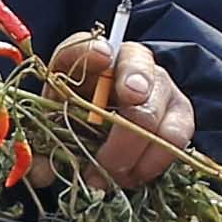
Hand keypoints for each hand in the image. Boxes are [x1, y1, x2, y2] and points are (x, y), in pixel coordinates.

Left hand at [43, 29, 197, 191]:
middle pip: (136, 80)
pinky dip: (153, 162)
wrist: (110, 123)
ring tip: (115, 176)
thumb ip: (43, 145)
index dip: (94, 52)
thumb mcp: (54, 126)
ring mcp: (161, 85)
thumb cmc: (77, 118)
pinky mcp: (180, 114)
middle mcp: (130, 62)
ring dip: (135, 151)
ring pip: (158, 113)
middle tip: (103, 163)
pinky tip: (134, 176)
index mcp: (90, 57)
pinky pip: (177, 138)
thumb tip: (41, 172)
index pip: (90, 45)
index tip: (101, 60)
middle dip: (121, 127)